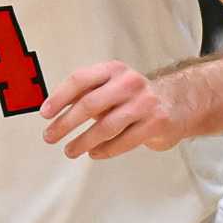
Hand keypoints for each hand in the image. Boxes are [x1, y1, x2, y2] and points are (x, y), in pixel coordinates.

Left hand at [39, 61, 184, 159]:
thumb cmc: (133, 97)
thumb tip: (52, 112)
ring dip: (83, 141)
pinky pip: (123, 141)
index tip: (45, 113)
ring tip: (70, 150)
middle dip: (65, 123)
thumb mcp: (109, 86)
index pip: (80, 79)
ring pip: (106, 127)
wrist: (177, 103)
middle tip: (50, 136)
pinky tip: (94, 153)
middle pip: (89, 104)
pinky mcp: (156, 122)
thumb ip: (85, 95)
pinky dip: (105, 150)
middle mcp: (128, 82)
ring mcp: (144, 102)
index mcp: (113, 69)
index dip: (59, 97)